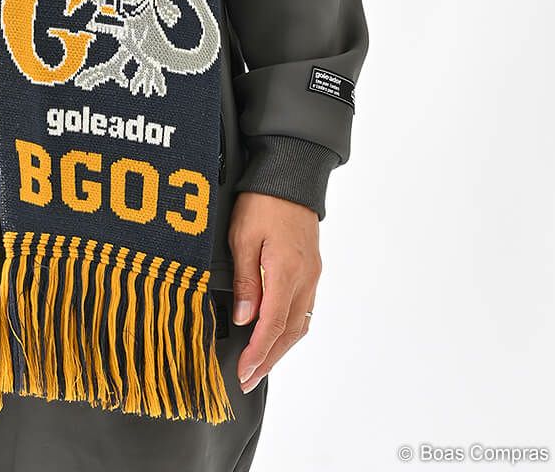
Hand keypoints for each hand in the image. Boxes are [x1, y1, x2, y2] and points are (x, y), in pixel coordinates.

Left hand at [228, 190, 321, 393]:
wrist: (290, 175)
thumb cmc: (262, 201)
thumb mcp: (243, 236)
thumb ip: (246, 279)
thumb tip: (246, 318)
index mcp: (286, 271)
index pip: (272, 324)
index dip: (258, 353)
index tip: (245, 372)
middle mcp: (304, 278)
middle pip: (289, 332)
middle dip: (270, 359)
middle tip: (250, 379)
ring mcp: (312, 275)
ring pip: (300, 323)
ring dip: (281, 347)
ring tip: (262, 364)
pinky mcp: (312, 269)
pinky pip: (304, 308)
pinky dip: (290, 328)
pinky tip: (277, 334)